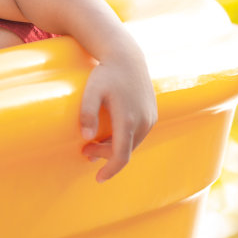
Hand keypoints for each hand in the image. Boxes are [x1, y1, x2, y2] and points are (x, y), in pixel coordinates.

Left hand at [78, 51, 156, 181]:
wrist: (127, 58)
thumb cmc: (106, 74)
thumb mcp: (91, 90)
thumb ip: (87, 112)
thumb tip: (86, 137)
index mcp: (128, 120)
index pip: (121, 156)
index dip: (110, 170)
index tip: (98, 179)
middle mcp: (143, 122)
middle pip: (124, 151)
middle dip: (105, 156)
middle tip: (85, 150)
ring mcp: (150, 118)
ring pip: (132, 144)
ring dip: (114, 148)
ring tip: (94, 144)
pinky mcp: (152, 115)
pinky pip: (137, 135)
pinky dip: (123, 139)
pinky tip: (110, 134)